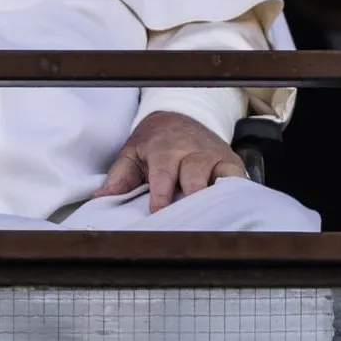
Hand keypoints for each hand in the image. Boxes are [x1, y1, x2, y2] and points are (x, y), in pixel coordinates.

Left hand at [93, 111, 246, 212]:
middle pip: (195, 178)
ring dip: (218, 199)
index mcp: (165, 150)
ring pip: (221, 179)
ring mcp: (215, 157)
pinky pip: (239, 181)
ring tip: (214, 221)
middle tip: (188, 224)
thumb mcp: (131, 153)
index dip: (162, 196)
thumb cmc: (152, 143)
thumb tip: (101, 198)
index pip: (163, 175)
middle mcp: (193, 153)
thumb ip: (118, 177)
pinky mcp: (232, 164)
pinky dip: (238, 196)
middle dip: (192, 199)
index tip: (158, 214)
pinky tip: (235, 213)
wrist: (178, 116)